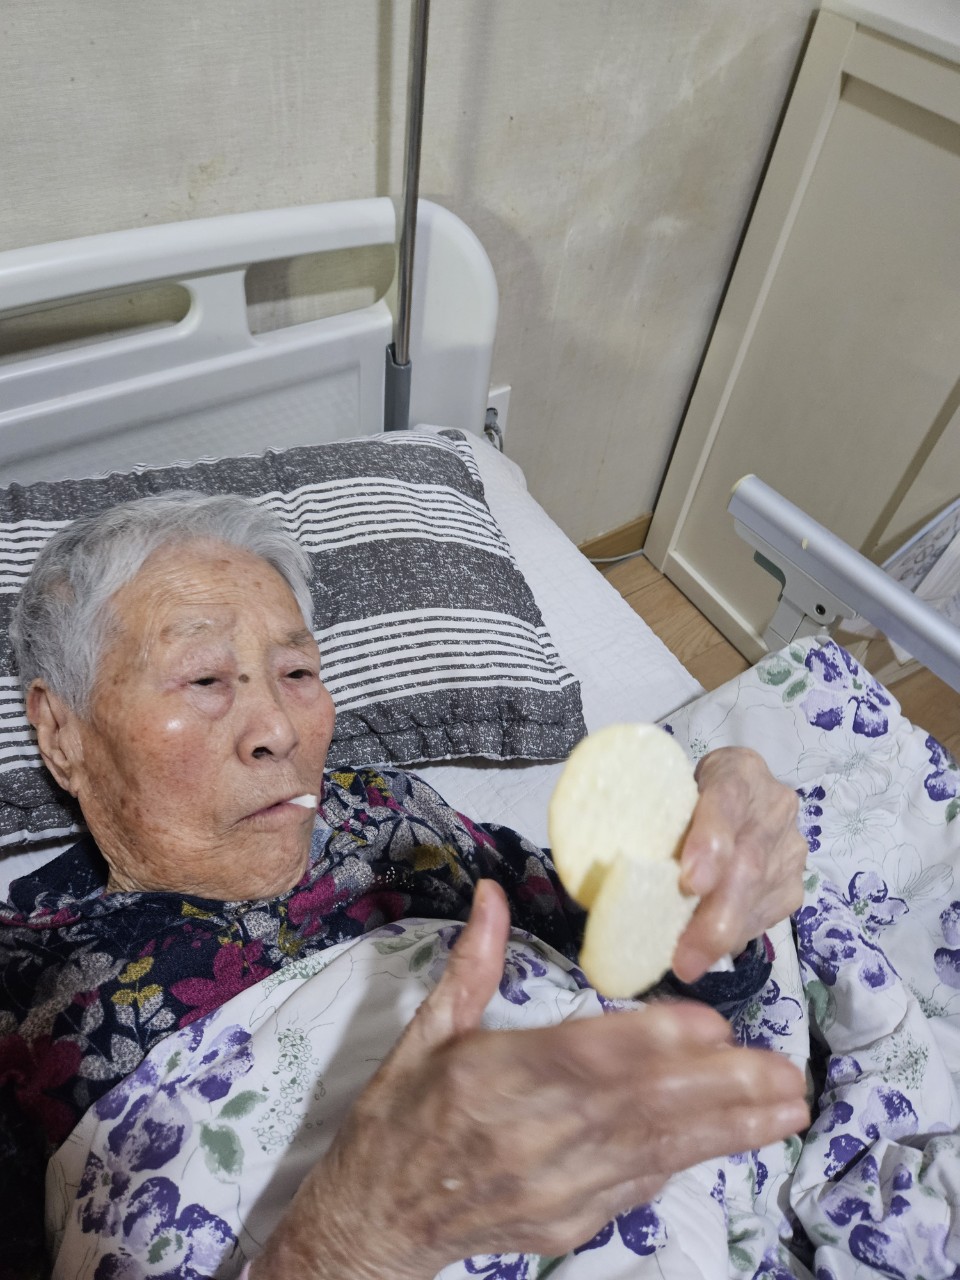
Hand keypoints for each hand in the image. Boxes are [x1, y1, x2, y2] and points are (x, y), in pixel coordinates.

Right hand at [251, 880, 808, 1278]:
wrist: (376, 1218)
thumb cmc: (400, 1116)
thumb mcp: (426, 1033)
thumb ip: (472, 964)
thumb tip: (492, 891)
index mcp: (490, 1081)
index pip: (583, 1059)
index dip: (651, 1042)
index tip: (712, 1024)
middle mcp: (531, 1140)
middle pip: (638, 1110)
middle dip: (720, 1091)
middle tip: (785, 1071)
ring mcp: (555, 1190)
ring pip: (653, 1153)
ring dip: (726, 1129)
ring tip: (786, 1107)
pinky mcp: (569, 1225)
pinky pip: (637, 1186)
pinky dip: (687, 1159)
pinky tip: (733, 1137)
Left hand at [673, 746, 805, 982]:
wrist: (736, 795)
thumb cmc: (686, 797)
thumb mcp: (669, 792)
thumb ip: (652, 819)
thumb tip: (605, 873)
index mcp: (738, 770)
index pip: (726, 799)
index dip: (711, 841)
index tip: (690, 882)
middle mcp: (773, 804)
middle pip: (749, 862)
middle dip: (717, 915)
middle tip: (685, 956)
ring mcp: (789, 845)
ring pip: (760, 897)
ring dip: (722, 937)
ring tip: (687, 964)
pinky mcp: (793, 882)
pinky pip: (766, 918)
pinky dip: (733, 939)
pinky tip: (708, 953)